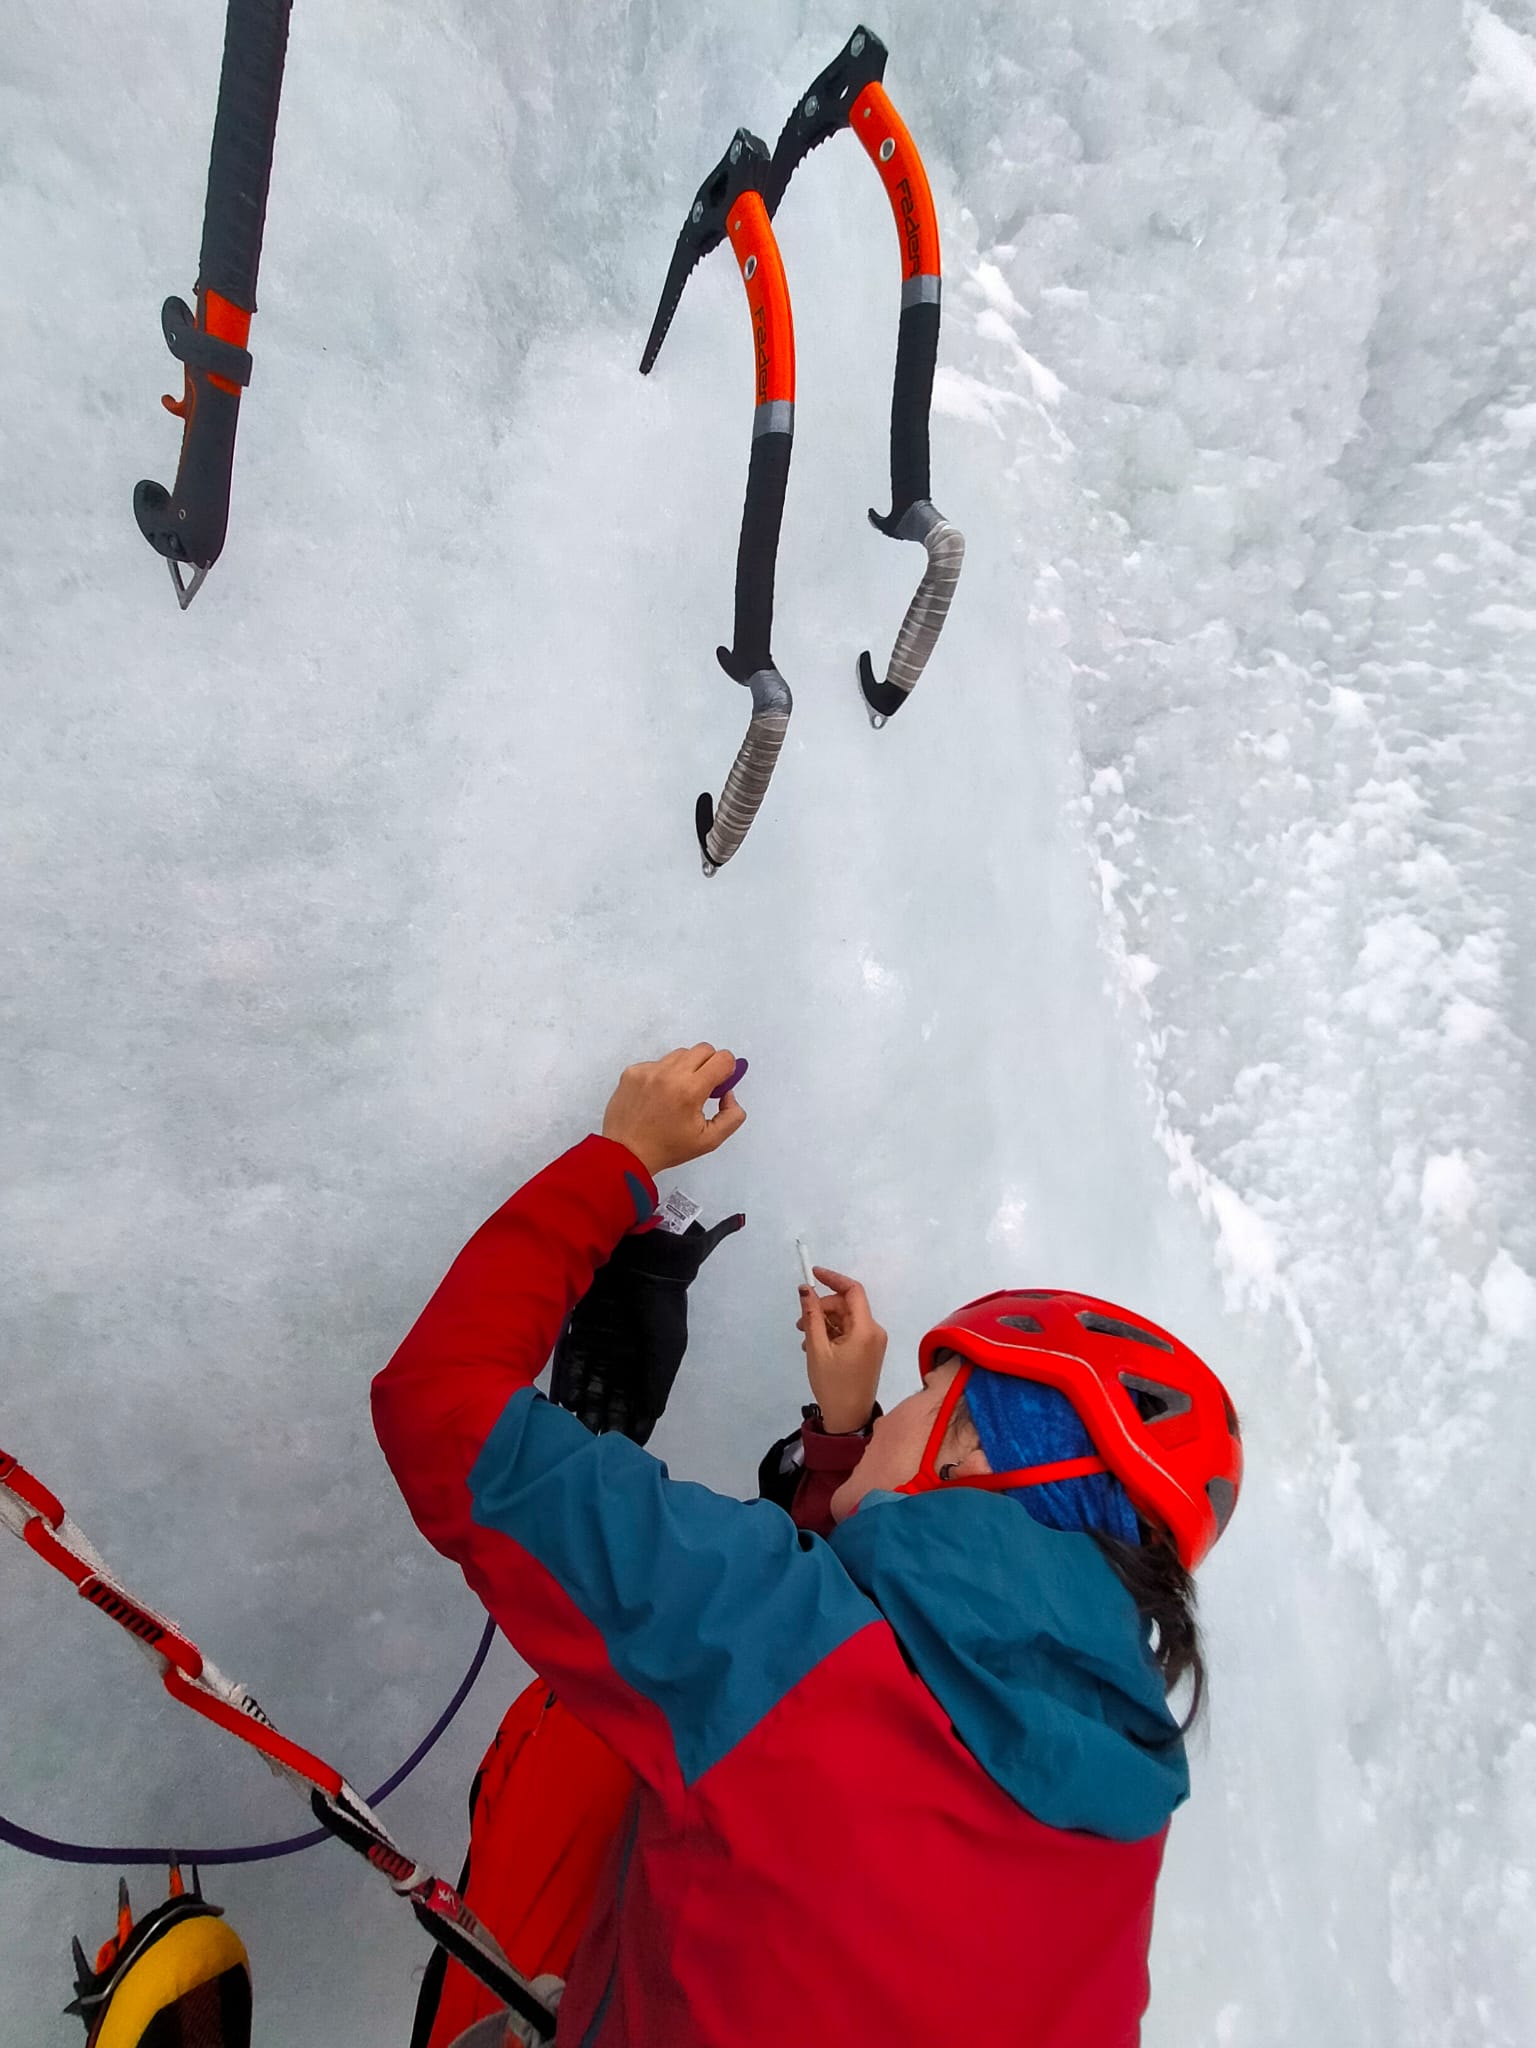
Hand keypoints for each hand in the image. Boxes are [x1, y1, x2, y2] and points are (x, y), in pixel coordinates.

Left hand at [601, 1044, 745, 1175]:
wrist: (626, 1153)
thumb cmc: (666, 1148)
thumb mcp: (710, 1140)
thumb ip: (732, 1116)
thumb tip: (728, 1093)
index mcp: (690, 1090)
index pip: (722, 1058)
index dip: (728, 1069)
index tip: (721, 1083)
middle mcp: (669, 1074)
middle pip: (703, 1050)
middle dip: (709, 1065)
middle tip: (702, 1088)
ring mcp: (648, 1070)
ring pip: (680, 1054)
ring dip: (686, 1068)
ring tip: (678, 1094)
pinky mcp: (633, 1071)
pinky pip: (658, 1062)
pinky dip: (664, 1074)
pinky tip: (658, 1096)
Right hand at [796, 1268, 886, 1433]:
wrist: (849, 1418)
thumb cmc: (832, 1385)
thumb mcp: (816, 1349)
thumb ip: (811, 1316)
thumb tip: (806, 1290)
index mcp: (866, 1329)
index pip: (853, 1291)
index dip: (833, 1279)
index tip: (813, 1274)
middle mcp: (874, 1331)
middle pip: (846, 1306)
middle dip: (822, 1308)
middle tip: (800, 1323)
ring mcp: (873, 1341)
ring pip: (846, 1319)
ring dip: (825, 1323)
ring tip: (805, 1340)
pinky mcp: (869, 1350)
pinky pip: (849, 1332)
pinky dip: (832, 1334)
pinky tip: (816, 1347)